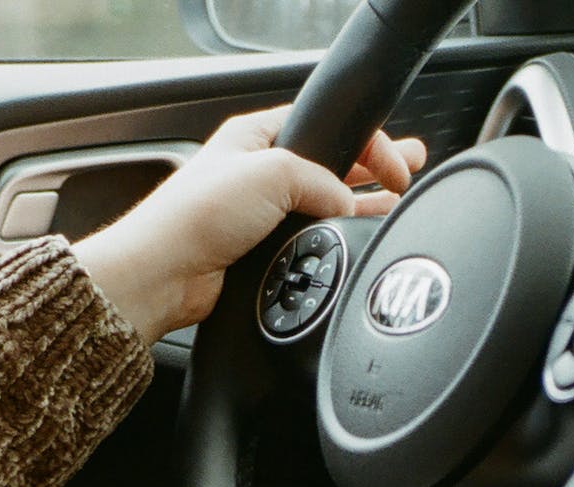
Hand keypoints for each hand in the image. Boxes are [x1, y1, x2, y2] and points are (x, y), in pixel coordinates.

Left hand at [72, 106, 426, 343]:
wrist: (164, 274)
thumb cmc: (195, 215)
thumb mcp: (272, 172)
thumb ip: (322, 182)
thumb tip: (347, 205)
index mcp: (256, 137)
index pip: (325, 126)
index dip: (367, 141)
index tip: (398, 164)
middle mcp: (259, 173)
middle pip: (330, 165)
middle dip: (371, 168)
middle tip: (408, 172)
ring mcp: (261, 215)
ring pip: (324, 206)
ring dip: (359, 206)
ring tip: (396, 206)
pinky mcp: (262, 253)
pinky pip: (311, 241)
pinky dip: (336, 240)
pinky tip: (359, 240)